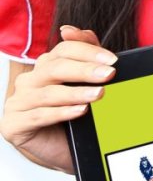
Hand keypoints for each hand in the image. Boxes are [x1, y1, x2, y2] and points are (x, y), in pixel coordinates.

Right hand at [1, 26, 115, 171]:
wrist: (64, 150)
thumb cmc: (75, 116)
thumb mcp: (85, 84)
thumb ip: (84, 56)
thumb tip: (73, 30)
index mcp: (45, 67)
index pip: (64, 50)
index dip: (88, 52)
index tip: (113, 60)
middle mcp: (29, 81)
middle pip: (54, 68)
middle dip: (84, 70)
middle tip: (109, 74)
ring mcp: (17, 103)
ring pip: (47, 93)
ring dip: (75, 93)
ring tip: (99, 95)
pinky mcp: (12, 124)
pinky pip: (38, 116)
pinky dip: (61, 112)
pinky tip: (80, 111)